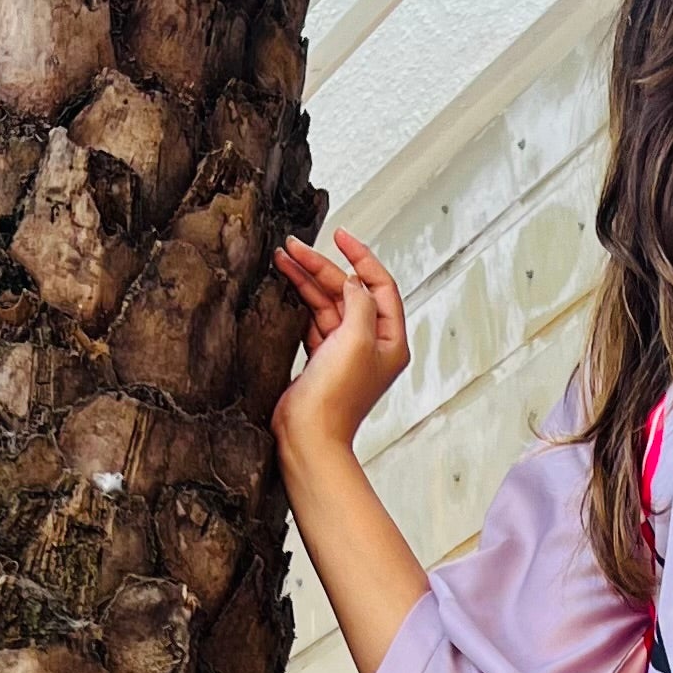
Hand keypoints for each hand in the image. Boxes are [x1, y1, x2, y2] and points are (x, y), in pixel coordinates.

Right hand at [273, 228, 408, 458]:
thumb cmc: (336, 398)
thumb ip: (360, 303)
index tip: (340, 237)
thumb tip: (354, 281)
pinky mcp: (322, 360)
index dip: (361, 258)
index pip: (381, 286)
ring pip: (328, 303)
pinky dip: (300, 301)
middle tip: (295, 246)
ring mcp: (345, 352)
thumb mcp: (357, 340)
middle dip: (323, 266)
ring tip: (283, 257)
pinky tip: (286, 283)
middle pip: (350, 292)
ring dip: (307, 280)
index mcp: (390, 341)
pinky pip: (313, 320)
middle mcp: (371, 345)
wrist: (308, 436)